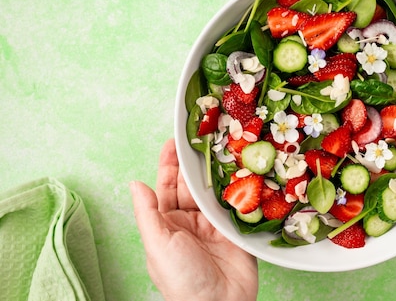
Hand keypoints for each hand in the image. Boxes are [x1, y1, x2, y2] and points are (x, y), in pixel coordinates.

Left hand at [130, 139, 257, 300]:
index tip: (174, 142)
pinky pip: (233, 202)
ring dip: (213, 171)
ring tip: (218, 147)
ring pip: (210, 191)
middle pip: (189, 185)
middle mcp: (188, 222)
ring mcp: (212, 224)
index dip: (169, 165)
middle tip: (200, 138)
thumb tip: (135, 184)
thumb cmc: (182, 281)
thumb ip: (147, 213)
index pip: (165, 187)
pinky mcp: (233, 228)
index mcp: (166, 225)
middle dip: (192, 162)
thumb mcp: (157, 245)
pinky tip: (236, 169)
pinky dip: (234, 186)